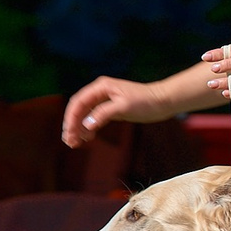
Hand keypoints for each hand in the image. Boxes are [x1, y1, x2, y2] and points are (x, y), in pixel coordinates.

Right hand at [62, 74, 194, 146]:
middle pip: (79, 109)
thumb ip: (104, 114)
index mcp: (100, 87)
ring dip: (78, 128)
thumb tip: (87, 124)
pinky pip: (94, 118)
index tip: (68, 133)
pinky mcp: (110, 109)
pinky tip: (87, 138)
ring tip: (75, 143)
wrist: (162, 101)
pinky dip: (89, 128)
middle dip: (72, 125)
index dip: (71, 118)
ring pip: (85, 115)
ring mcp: (104, 101)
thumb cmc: (145, 101)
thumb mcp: (124, 107)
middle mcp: (99, 92)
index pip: (78, 102)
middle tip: (69, 142)